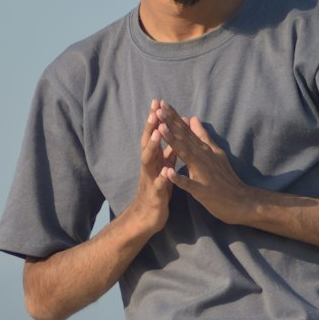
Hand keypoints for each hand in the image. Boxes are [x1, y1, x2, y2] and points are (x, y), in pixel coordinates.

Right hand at [129, 100, 173, 235]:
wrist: (147, 218)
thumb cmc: (157, 192)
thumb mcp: (163, 169)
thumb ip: (166, 154)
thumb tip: (171, 137)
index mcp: (154, 160)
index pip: (153, 136)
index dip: (156, 120)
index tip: (158, 101)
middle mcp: (149, 167)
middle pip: (148, 143)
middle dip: (151, 127)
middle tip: (154, 111)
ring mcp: (150, 180)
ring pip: (149, 161)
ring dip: (152, 147)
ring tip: (156, 134)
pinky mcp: (156, 195)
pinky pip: (159, 186)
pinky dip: (162, 178)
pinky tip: (166, 171)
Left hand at [156, 103, 250, 224]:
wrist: (241, 201)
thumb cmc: (225, 179)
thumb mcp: (216, 153)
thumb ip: (203, 136)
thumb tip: (193, 118)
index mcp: (204, 149)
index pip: (187, 130)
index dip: (174, 117)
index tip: (162, 104)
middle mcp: (203, 157)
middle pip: (184, 138)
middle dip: (170, 123)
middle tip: (157, 109)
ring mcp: (203, 173)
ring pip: (186, 155)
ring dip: (173, 142)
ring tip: (160, 129)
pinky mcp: (202, 190)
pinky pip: (189, 184)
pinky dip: (180, 178)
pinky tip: (169, 172)